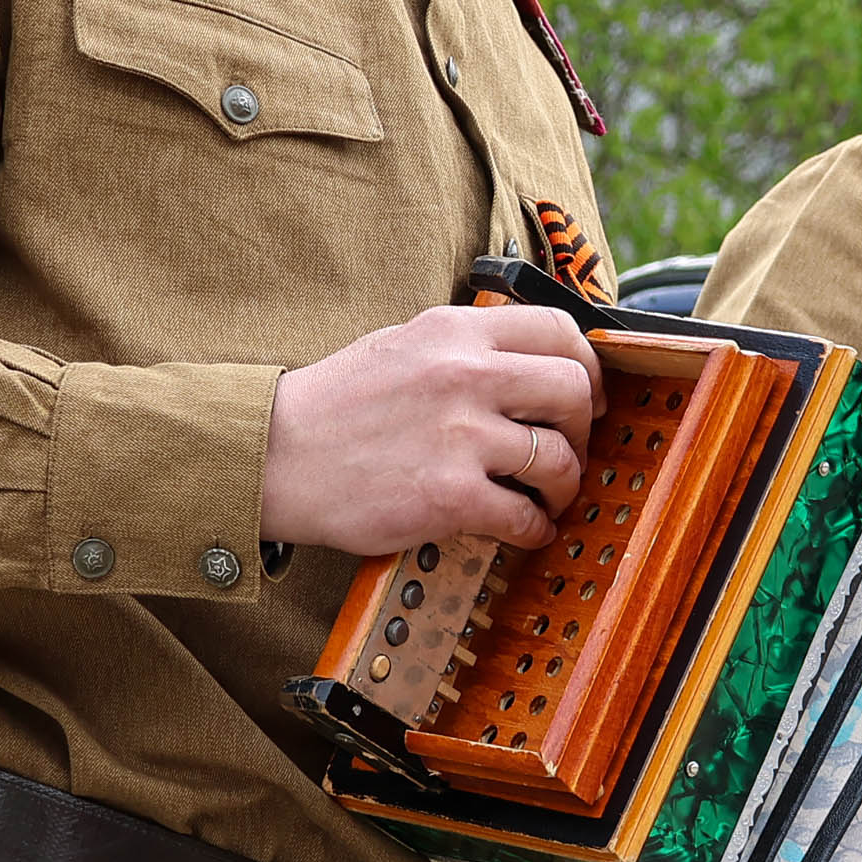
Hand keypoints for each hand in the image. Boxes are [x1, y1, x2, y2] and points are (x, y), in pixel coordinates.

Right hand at [257, 304, 602, 555]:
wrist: (273, 457)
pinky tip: (524, 531)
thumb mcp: (403, 346)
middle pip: (573, 391)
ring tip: (547, 498)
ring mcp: (460, 436)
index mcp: (455, 331)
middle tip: (569, 449)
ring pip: (559, 459)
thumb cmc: (335, 407)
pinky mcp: (449, 496)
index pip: (560, 330)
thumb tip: (528, 364)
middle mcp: (465, 375)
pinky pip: (524, 516)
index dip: (588, 367)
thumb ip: (465, 348)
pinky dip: (535, 529)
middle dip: (583, 428)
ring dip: (564, 486)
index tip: (585, 395)